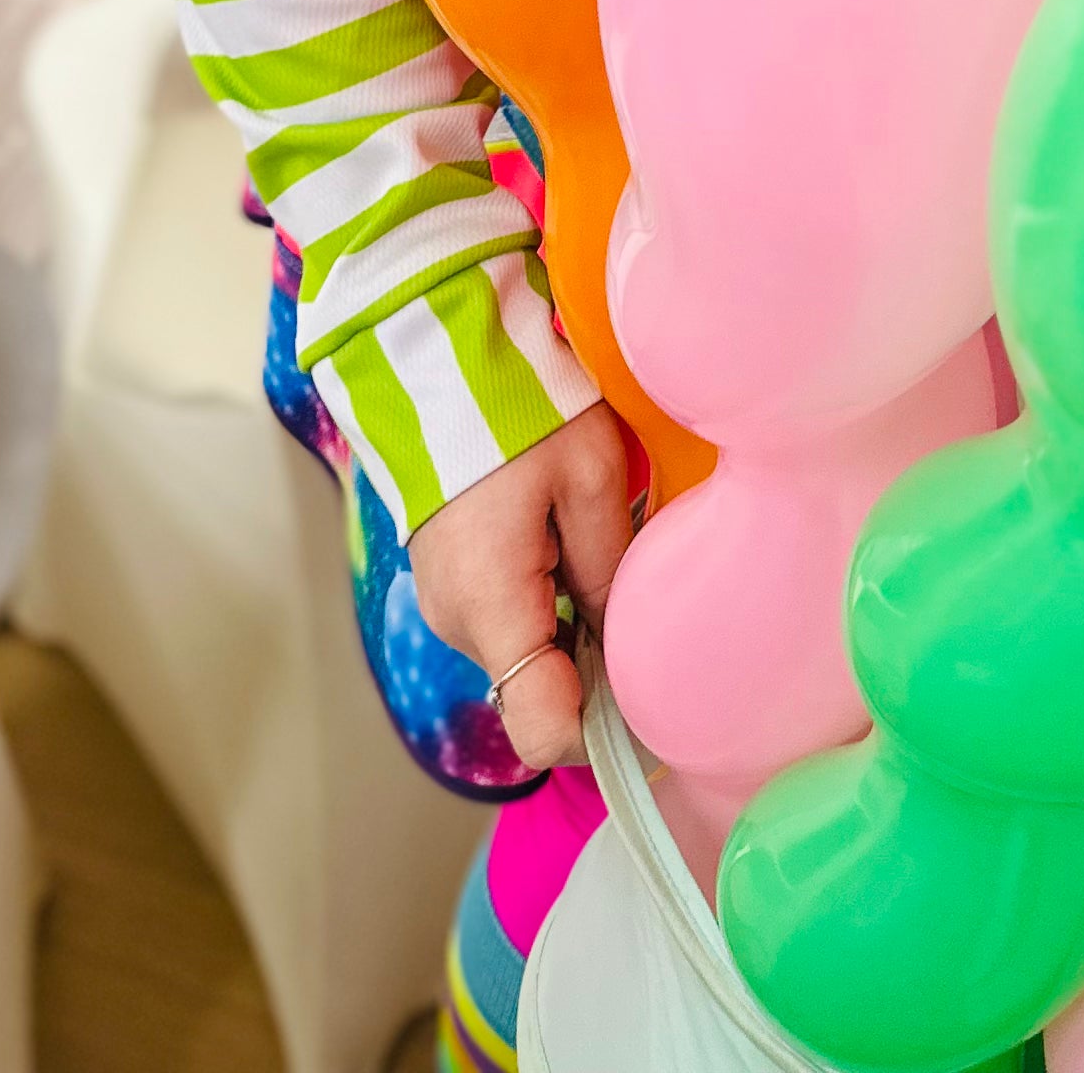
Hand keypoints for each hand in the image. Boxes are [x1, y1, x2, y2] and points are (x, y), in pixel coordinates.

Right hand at [409, 404, 635, 767]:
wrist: (431, 350)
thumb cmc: (518, 403)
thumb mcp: (592, 476)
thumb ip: (611, 571)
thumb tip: (630, 644)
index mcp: (490, 608)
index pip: (544, 733)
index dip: (604, 729)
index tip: (651, 690)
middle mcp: (457, 623)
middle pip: (542, 690)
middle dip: (597, 660)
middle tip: (641, 590)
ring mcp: (445, 602)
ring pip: (528, 651)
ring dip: (573, 620)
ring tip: (600, 542)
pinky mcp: (448, 578)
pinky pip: (507, 616)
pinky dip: (545, 598)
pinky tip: (567, 536)